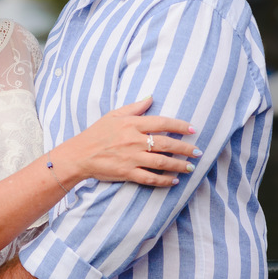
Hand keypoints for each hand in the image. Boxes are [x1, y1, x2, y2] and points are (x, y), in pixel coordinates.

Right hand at [55, 97, 199, 187]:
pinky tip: (174, 181)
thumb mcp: (114, 115)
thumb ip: (135, 107)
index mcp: (132, 124)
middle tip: (198, 152)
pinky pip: (150, 177)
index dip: (180, 126)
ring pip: (162, 162)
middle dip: (185, 148)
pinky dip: (164, 180)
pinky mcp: (127, 173)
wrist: (79, 154)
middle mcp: (134, 140)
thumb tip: (151, 97)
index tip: (192, 130)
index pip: (162, 123)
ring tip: (190, 167)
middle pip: (167, 144)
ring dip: (179, 165)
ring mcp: (132, 158)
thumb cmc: (96, 133)